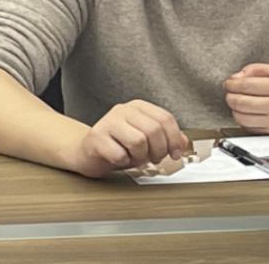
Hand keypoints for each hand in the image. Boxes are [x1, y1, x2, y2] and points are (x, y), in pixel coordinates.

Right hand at [69, 100, 187, 177]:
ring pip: (139, 141)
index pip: (165, 118)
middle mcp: (123, 110)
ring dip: (140, 157)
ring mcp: (108, 122)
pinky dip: (124, 162)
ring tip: (134, 158)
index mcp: (138, 107)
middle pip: (154, 130)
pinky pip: (120, 154)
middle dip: (158, 151)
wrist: (86, 152)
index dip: (174, 139)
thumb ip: (165, 138)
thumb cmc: (118, 146)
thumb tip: (183, 142)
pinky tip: (119, 159)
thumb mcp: (146, 140)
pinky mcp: (96, 137)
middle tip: (153, 159)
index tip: (176, 153)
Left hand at [223, 63, 268, 134]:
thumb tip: (236, 77)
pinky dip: (242, 120)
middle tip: (229, 92)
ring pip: (242, 118)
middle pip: (242, 103)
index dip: (232, 84)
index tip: (229, 83)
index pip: (247, 85)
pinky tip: (245, 112)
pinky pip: (249, 128)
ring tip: (236, 102)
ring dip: (234, 109)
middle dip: (230, 96)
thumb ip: (256, 69)